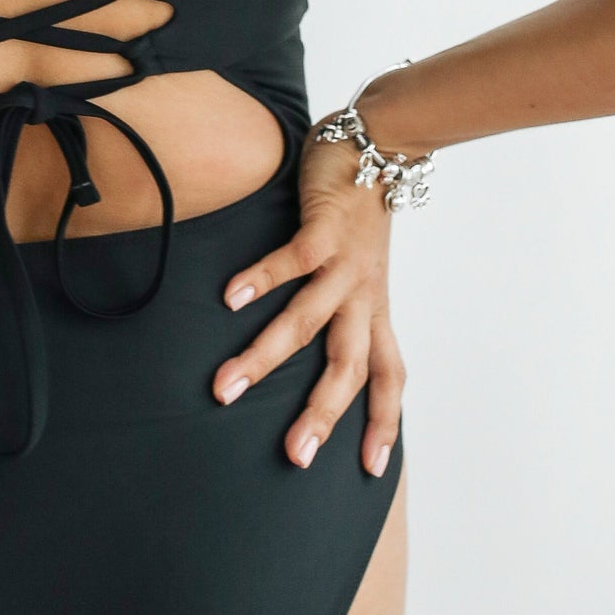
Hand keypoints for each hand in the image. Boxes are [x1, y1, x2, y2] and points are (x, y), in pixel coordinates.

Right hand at [214, 132, 403, 474]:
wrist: (382, 144)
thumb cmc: (361, 217)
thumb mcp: (361, 275)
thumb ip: (342, 313)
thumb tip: (310, 356)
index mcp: (374, 311)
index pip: (388, 378)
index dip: (385, 422)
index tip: (373, 470)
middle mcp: (363, 296)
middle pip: (349, 366)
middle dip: (322, 413)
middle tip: (294, 456)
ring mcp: (345, 264)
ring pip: (309, 321)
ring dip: (267, 356)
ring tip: (225, 386)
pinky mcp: (325, 229)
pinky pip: (293, 261)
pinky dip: (262, 280)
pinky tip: (229, 299)